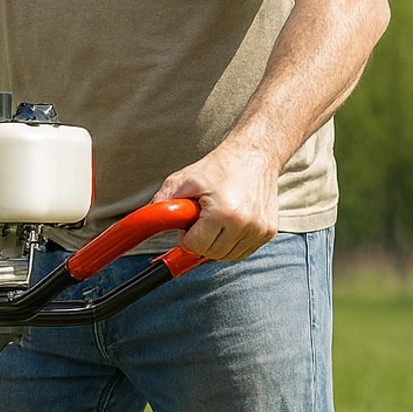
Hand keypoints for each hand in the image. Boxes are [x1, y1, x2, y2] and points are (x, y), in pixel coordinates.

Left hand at [152, 141, 279, 260]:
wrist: (254, 155)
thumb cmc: (219, 167)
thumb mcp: (184, 180)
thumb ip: (162, 201)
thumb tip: (144, 220)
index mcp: (223, 213)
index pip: (195, 246)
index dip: (186, 237)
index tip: (189, 225)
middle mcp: (245, 224)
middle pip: (211, 254)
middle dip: (201, 241)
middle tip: (201, 221)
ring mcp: (260, 230)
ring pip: (228, 256)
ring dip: (217, 244)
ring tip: (215, 221)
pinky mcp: (269, 232)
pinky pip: (243, 251)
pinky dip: (232, 243)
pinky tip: (229, 225)